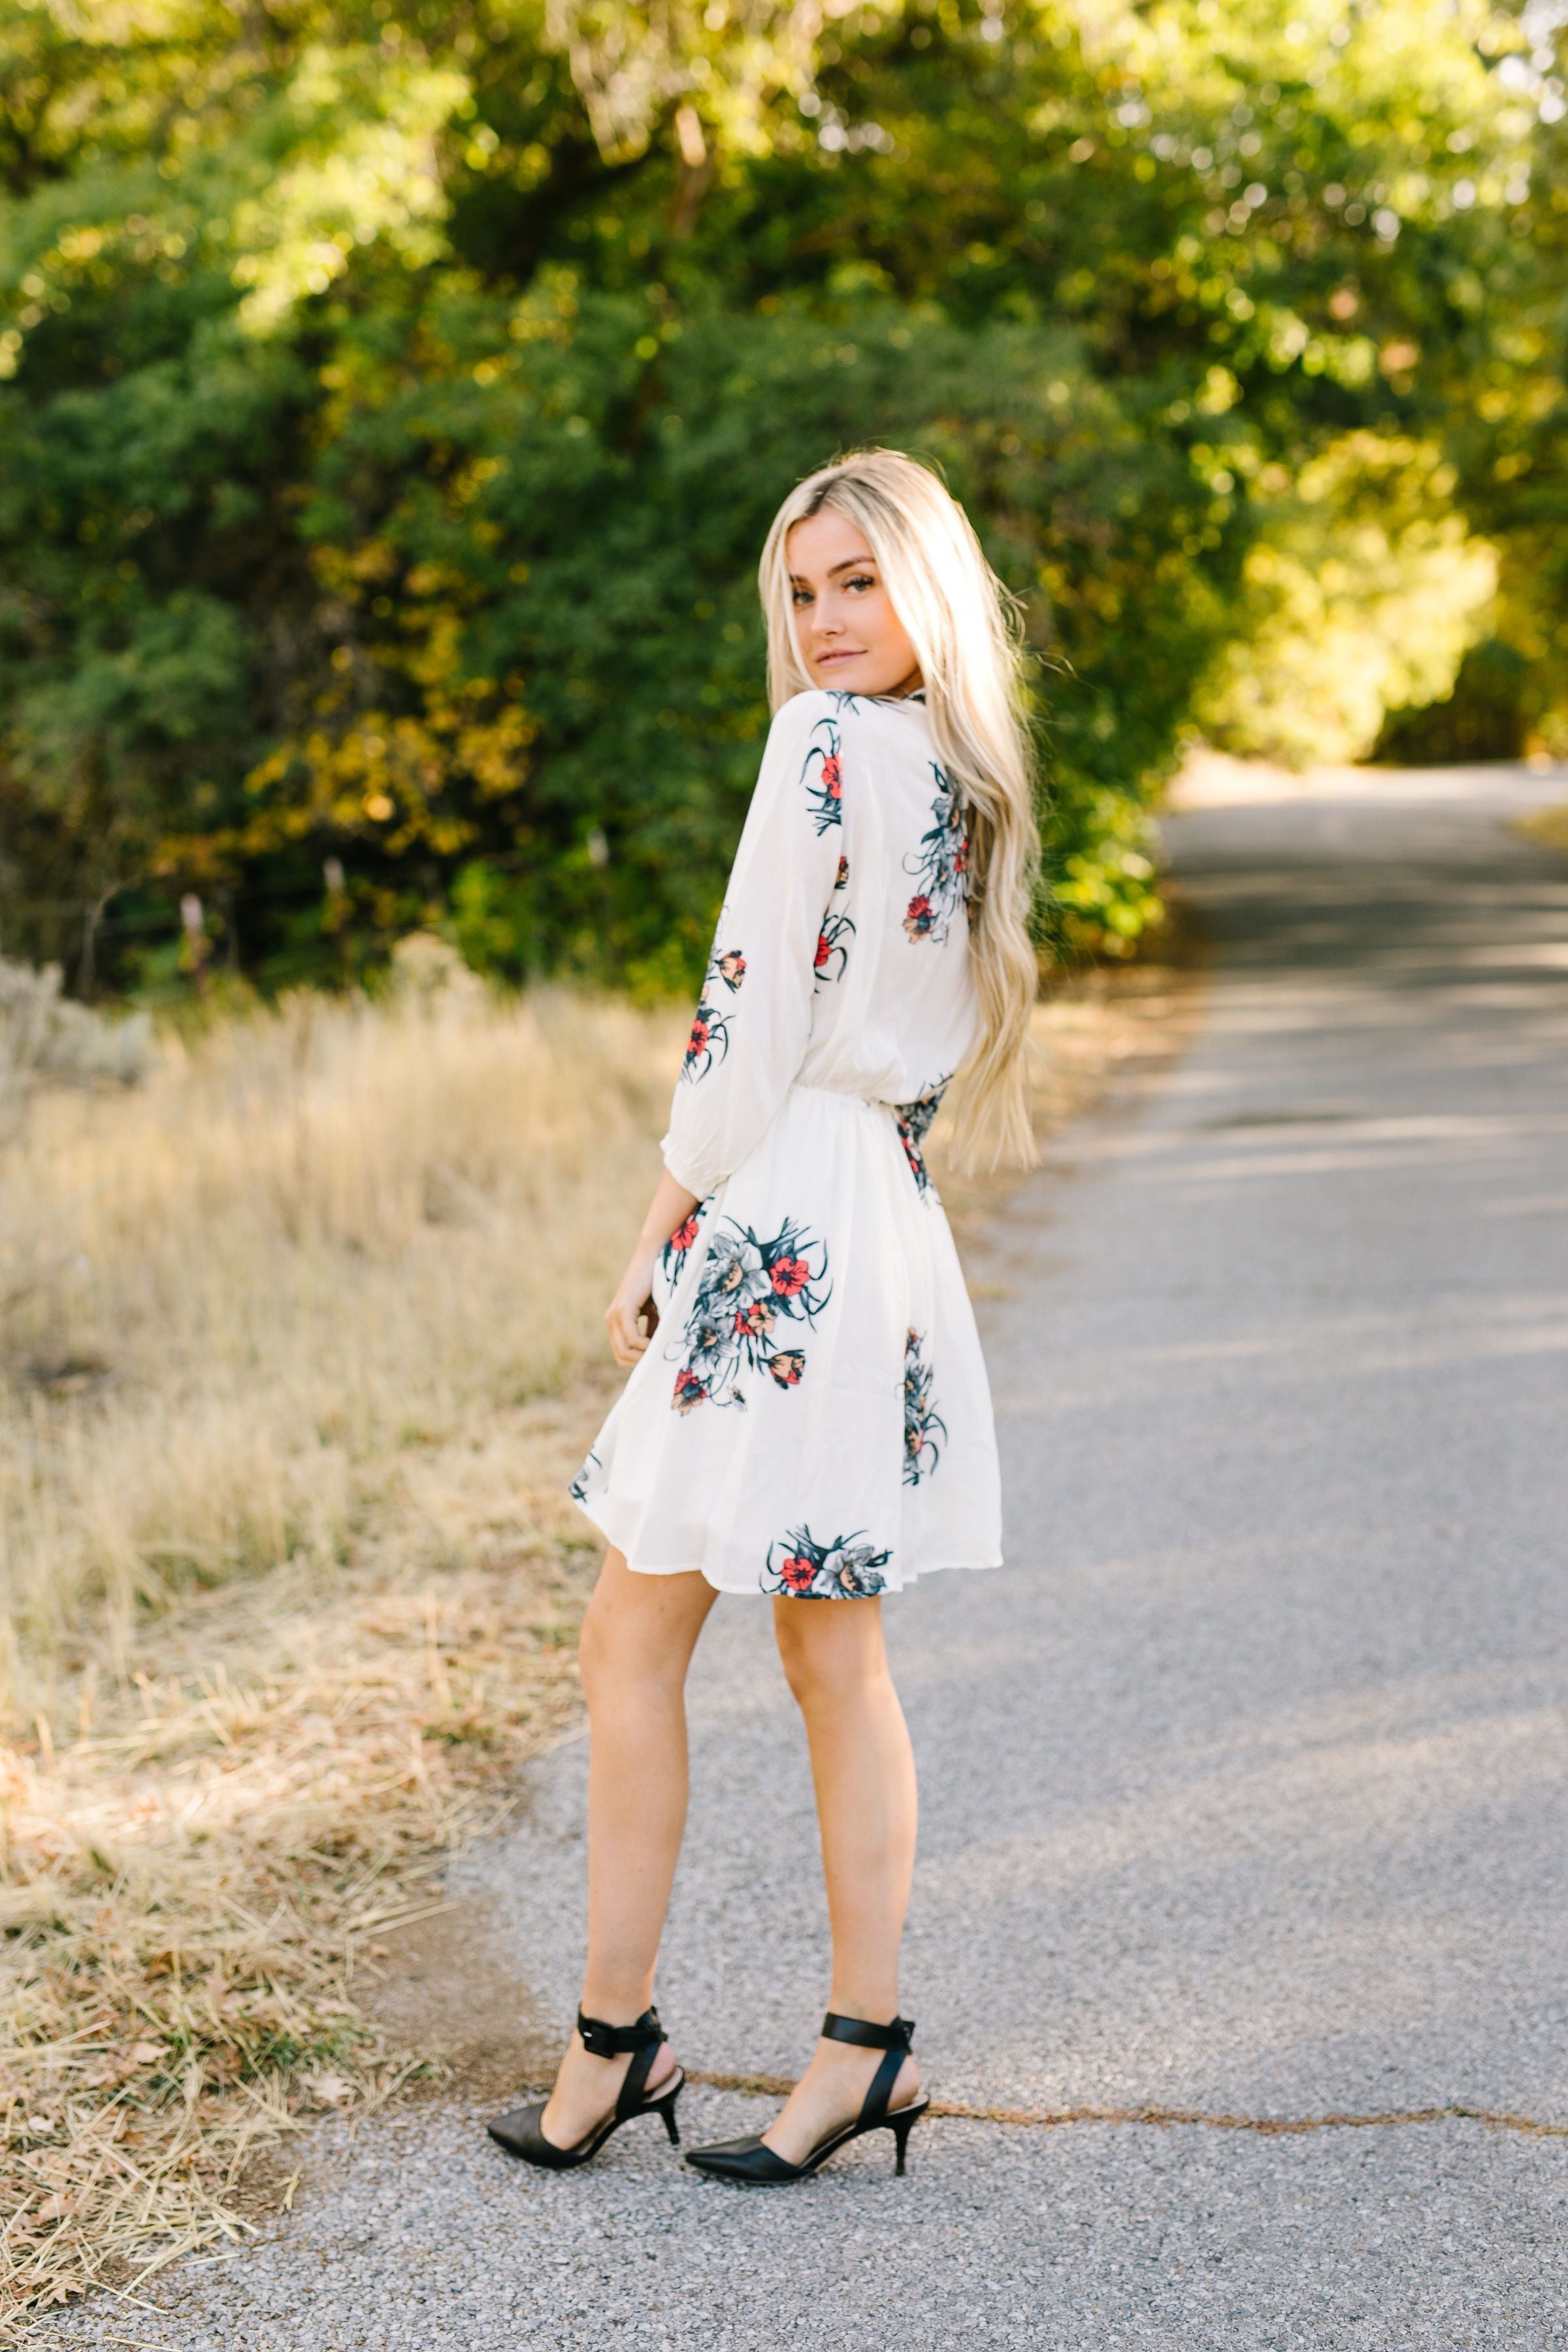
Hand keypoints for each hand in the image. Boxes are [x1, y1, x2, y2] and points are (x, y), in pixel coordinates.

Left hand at [605, 1248, 660, 1366]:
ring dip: (645, 1354)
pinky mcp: (623, 1309)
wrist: (654, 1256)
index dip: (640, 1360)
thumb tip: (659, 1353)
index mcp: (616, 1322)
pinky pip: (632, 1338)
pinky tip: (658, 1340)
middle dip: (642, 1361)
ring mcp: (615, 1315)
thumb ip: (653, 1331)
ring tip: (661, 1348)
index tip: (658, 1357)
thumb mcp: (655, 1313)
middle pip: (621, 1357)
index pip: (622, 1354)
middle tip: (661, 1357)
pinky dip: (647, 1344)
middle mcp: (611, 1320)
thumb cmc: (659, 1282)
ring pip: (624, 1351)